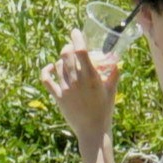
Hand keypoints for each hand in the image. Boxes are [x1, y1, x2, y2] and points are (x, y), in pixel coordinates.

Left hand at [43, 45, 119, 160]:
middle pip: (66, 54)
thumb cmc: (104, 110)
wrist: (92, 130)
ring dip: (61, 59)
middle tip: (71, 46)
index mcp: (91, 77)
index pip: (81, 51)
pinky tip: (51, 67)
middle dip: (68, 47)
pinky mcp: (57, 97)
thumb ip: (114, 75)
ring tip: (67, 60)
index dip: (77, 38)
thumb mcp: (111, 91)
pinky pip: (46, 79)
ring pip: (58, 65)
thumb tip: (116, 62)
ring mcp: (65, 88)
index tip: (75, 32)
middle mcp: (76, 80)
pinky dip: (47, 70)